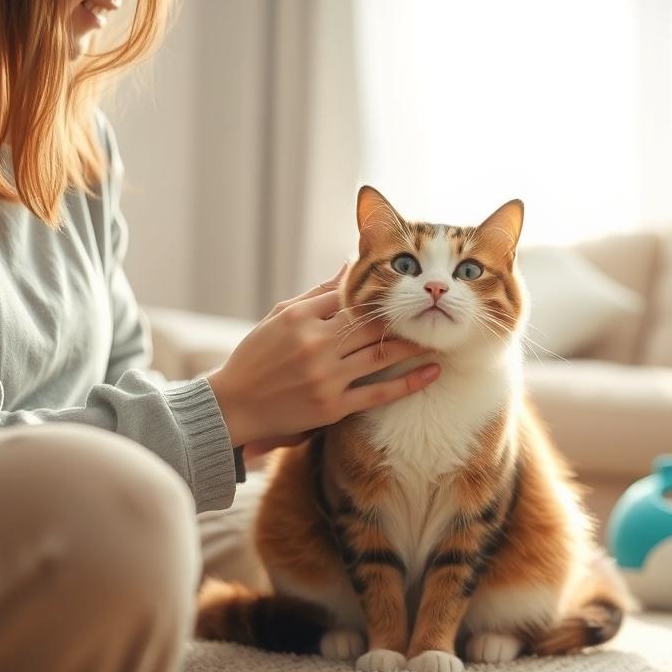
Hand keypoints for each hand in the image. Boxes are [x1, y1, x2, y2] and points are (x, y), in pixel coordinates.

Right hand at [207, 264, 439, 450]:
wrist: (233, 405)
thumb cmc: (257, 355)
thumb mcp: (281, 316)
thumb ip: (319, 293)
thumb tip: (350, 264)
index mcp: (300, 317)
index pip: (349, 297)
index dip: (379, 292)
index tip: (405, 288)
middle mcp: (315, 344)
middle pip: (371, 324)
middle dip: (403, 317)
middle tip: (430, 311)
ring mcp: (325, 377)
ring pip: (381, 356)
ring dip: (414, 345)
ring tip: (438, 337)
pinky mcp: (332, 407)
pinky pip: (379, 393)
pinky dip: (409, 383)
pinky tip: (432, 372)